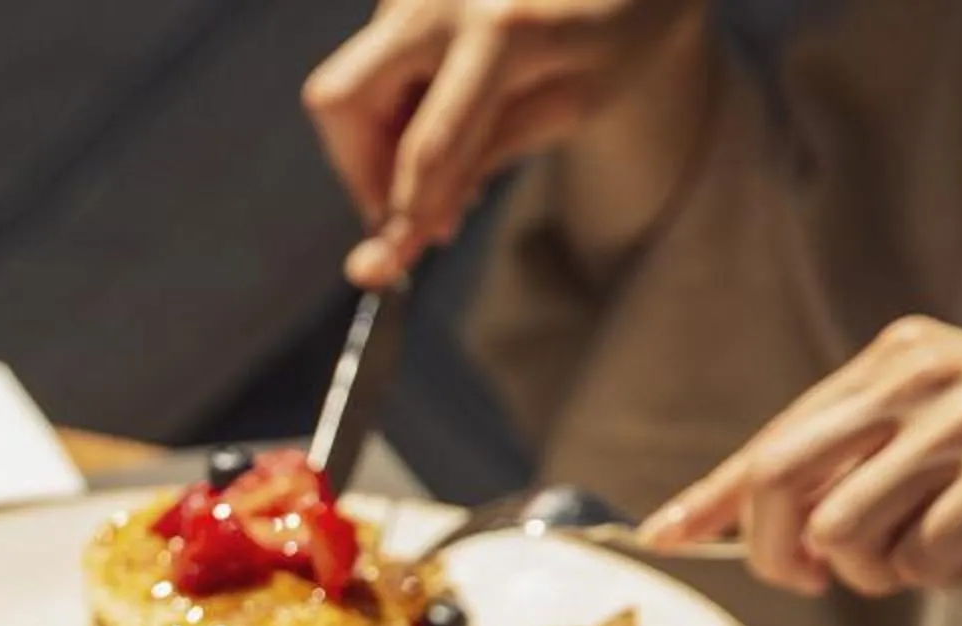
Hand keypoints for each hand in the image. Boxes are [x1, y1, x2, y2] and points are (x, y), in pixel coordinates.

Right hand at [305, 0, 703, 286]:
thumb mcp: (574, 103)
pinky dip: (394, 107)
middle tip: (399, 204)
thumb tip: (413, 232)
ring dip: (379, 139)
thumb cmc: (621, 23)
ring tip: (450, 150)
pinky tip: (446, 109)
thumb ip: (488, 159)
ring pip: (345, 87)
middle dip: (357, 166)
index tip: (387, 265)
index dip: (406, 215)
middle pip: (340, 100)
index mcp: (502, 32)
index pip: (428, 148)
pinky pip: (370, 66)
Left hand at [642, 318, 961, 594]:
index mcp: (899, 356)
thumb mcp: (950, 422)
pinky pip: (924, 559)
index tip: (660, 534)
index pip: (776, 437)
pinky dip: (945, 575)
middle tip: (816, 578)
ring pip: (845, 534)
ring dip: (879, 572)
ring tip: (938, 552)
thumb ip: (860, 456)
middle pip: (782, 482)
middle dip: (779, 553)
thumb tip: (748, 522)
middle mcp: (924, 375)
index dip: (712, 496)